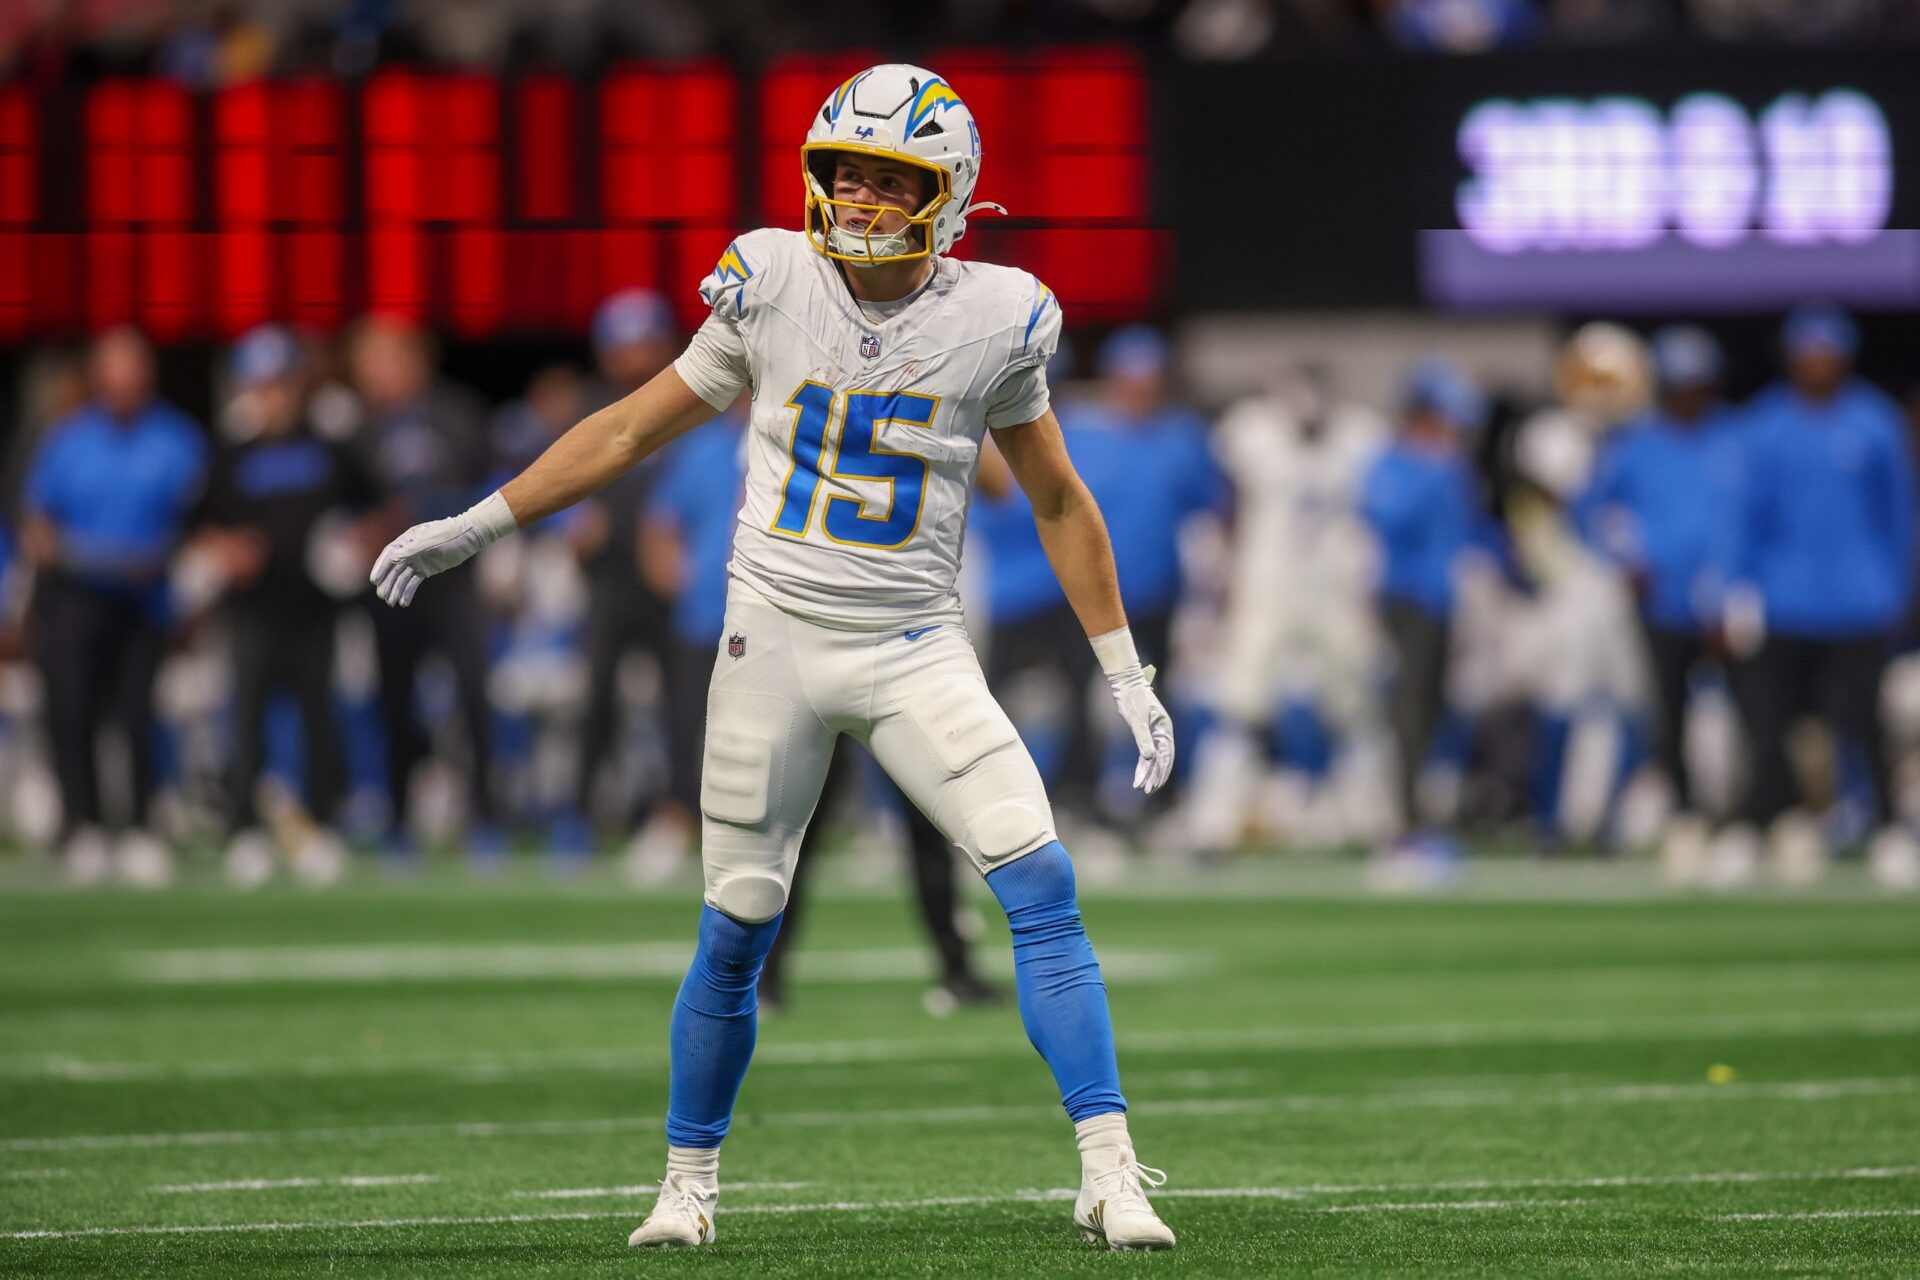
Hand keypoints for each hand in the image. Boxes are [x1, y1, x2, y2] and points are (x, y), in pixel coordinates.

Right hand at [370, 513, 487, 606]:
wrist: (469, 537)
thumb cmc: (449, 534)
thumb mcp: (430, 541)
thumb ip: (411, 550)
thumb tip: (393, 559)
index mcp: (407, 539)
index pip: (389, 554)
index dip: (381, 567)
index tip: (374, 581)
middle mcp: (409, 550)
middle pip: (394, 569)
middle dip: (387, 583)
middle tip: (382, 596)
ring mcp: (418, 561)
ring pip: (403, 577)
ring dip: (396, 590)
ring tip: (392, 603)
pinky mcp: (426, 570)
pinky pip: (414, 582)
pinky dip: (408, 592)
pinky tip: (404, 602)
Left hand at [1109, 664, 1174, 793]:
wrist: (1126, 684)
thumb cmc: (1133, 699)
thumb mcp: (1137, 719)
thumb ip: (1143, 738)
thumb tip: (1149, 757)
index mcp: (1165, 729)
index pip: (1167, 754)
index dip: (1162, 770)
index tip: (1156, 784)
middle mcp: (1162, 733)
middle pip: (1162, 759)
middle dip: (1155, 775)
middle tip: (1148, 790)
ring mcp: (1154, 734)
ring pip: (1153, 759)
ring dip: (1148, 773)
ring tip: (1142, 788)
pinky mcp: (1144, 734)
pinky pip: (1145, 753)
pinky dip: (1142, 765)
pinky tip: (1138, 776)